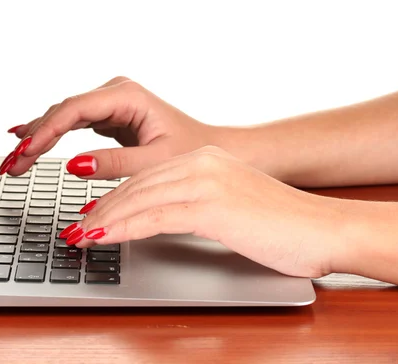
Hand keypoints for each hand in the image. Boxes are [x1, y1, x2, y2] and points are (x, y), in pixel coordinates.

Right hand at [0, 76, 223, 177]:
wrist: (205, 148)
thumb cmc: (189, 151)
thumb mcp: (154, 162)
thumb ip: (114, 163)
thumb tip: (74, 165)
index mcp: (127, 97)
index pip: (75, 110)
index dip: (45, 132)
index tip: (25, 152)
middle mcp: (115, 94)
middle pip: (62, 112)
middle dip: (33, 139)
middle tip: (10, 165)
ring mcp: (109, 103)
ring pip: (63, 117)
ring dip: (37, 139)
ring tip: (13, 160)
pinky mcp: (107, 116)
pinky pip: (71, 124)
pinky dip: (50, 137)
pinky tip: (29, 142)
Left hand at [65, 146, 346, 278]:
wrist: (323, 229)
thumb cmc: (280, 226)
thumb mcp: (228, 208)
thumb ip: (192, 207)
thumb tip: (156, 220)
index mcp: (204, 161)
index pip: (146, 179)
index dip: (113, 199)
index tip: (91, 216)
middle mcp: (202, 163)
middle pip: (136, 186)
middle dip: (101, 210)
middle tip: (74, 229)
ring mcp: (207, 181)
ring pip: (140, 199)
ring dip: (104, 220)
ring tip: (80, 237)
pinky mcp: (212, 204)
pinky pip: (155, 216)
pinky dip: (124, 228)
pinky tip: (104, 237)